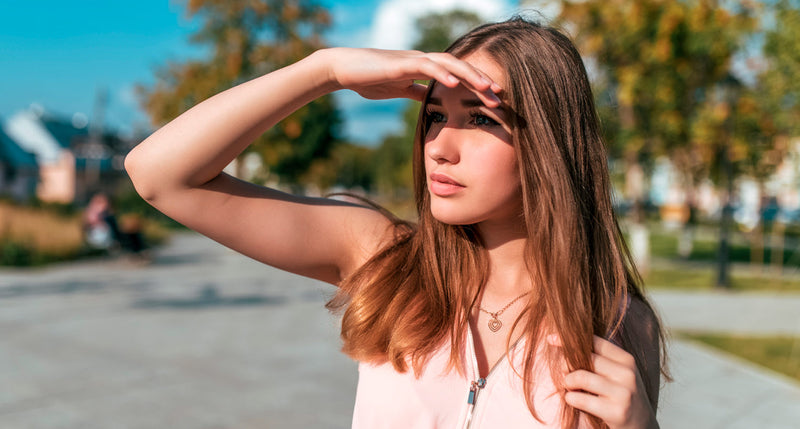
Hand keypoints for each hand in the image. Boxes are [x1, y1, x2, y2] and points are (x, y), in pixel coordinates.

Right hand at [319, 48, 501, 106]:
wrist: (344, 69)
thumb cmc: (369, 79)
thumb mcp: (399, 89)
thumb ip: (417, 92)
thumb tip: (431, 101)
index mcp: (425, 69)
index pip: (457, 76)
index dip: (476, 86)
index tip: (494, 99)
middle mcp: (424, 61)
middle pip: (460, 68)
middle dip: (481, 82)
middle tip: (501, 96)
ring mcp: (414, 60)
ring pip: (449, 64)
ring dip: (469, 76)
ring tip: (486, 87)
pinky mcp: (402, 64)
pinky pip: (426, 66)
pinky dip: (442, 74)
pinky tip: (454, 84)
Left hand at [553, 335, 657, 428]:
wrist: (642, 426)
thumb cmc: (623, 395)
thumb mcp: (618, 373)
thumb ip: (600, 358)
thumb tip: (565, 342)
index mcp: (627, 360)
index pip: (594, 341)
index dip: (569, 339)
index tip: (551, 338)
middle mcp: (627, 374)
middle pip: (586, 358)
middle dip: (567, 364)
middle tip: (563, 372)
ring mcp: (624, 393)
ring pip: (581, 377)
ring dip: (568, 382)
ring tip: (568, 386)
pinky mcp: (617, 411)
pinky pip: (581, 399)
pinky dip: (570, 398)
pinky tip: (572, 399)